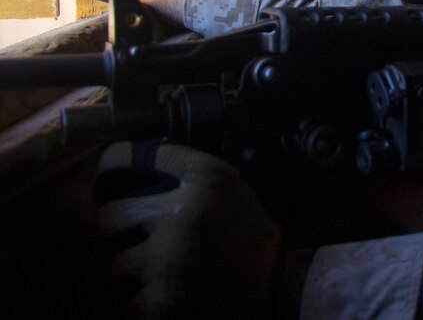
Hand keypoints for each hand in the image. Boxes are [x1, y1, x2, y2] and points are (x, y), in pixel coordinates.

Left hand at [95, 141, 282, 317]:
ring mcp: (169, 259)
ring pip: (110, 264)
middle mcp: (182, 213)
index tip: (110, 179)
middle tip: (129, 236)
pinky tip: (157, 293)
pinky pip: (123, 301)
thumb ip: (185, 169)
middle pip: (108, 217)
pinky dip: (135, 302)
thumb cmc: (247, 230)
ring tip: (146, 269)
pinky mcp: (162, 301)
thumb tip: (136, 159)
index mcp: (202, 178)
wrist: (275, 280)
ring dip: (124, 270)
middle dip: (116, 231)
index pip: (123, 160)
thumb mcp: (226, 183)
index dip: (111, 168)